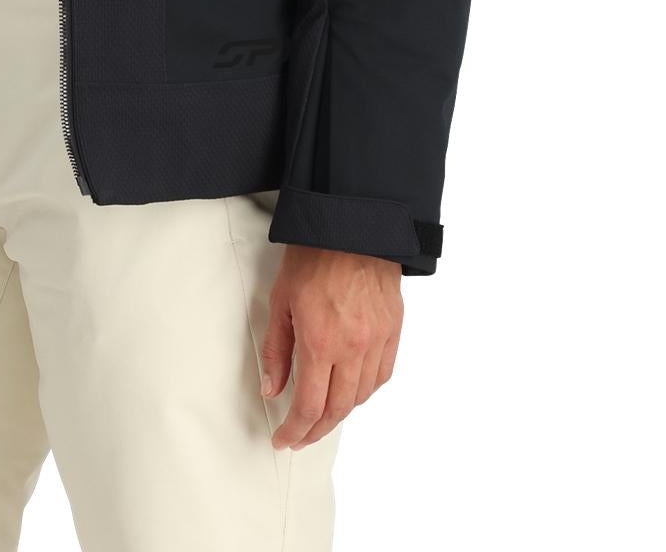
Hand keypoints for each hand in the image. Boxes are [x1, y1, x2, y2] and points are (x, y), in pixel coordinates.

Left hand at [262, 243, 402, 448]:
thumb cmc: (312, 256)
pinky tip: (350, 390)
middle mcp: (353, 347)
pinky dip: (364, 391)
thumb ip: (276, 350)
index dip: (295, 429)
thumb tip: (272, 389)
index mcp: (321, 340)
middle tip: (300, 436)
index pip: (310, 405)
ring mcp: (377, 341)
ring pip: (360, 397)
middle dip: (316, 430)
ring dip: (340, 413)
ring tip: (321, 415)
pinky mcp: (393, 332)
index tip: (284, 439)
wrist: (353, 225)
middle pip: (337, 409)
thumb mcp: (281, 299)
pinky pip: (381, 376)